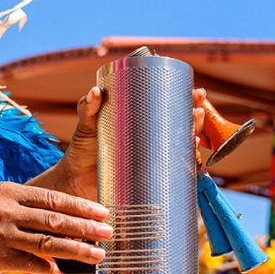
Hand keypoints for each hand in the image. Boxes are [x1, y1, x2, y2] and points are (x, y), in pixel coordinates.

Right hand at [0, 181, 112, 273]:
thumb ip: (22, 209)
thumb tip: (55, 219)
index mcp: (9, 192)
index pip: (53, 198)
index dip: (81, 206)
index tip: (103, 212)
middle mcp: (6, 210)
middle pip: (56, 218)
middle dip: (87, 226)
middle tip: (110, 231)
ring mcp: (1, 233)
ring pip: (48, 241)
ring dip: (78, 249)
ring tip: (99, 254)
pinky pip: (29, 262)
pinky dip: (48, 265)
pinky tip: (63, 269)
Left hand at [55, 85, 207, 197]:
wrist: (76, 181)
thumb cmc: (82, 150)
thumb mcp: (87, 125)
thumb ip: (88, 108)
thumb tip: (97, 91)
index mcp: (139, 121)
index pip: (168, 106)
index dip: (185, 98)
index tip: (196, 92)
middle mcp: (151, 139)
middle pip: (181, 125)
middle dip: (196, 116)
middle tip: (198, 108)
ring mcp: (152, 159)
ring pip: (182, 147)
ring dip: (194, 139)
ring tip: (195, 131)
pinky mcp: (149, 178)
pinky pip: (174, 172)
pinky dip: (187, 166)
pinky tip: (194, 159)